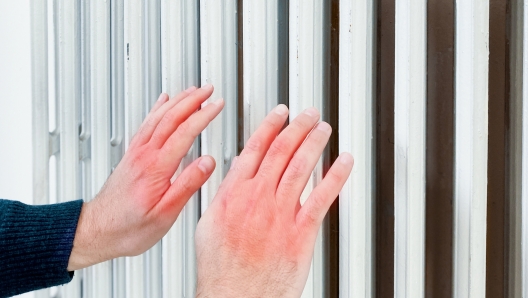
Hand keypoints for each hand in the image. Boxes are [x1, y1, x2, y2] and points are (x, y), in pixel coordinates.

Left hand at [67, 85, 223, 269]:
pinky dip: (157, 109)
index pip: (185, 132)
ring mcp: (136, 153)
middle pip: (171, 117)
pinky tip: (162, 102)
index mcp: (156, 168)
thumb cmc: (129, 227)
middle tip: (209, 89)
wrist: (98, 230)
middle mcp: (144, 155)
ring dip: (177, 100)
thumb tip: (207, 162)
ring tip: (192, 91)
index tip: (217, 105)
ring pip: (158, 117)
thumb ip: (187, 185)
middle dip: (192, 100)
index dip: (204, 115)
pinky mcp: (132, 156)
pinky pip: (146, 124)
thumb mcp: (165, 214)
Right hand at [195, 105, 352, 296]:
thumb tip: (235, 176)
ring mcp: (280, 215)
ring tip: (323, 128)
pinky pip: (322, 198)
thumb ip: (225, 196)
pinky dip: (335, 177)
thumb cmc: (221, 270)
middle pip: (281, 152)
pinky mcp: (301, 233)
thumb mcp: (209, 226)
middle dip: (297, 127)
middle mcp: (258, 199)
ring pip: (301, 167)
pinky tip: (343, 162)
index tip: (280, 113)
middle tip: (308, 114)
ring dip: (315, 143)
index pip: (254, 149)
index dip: (270, 126)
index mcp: (233, 195)